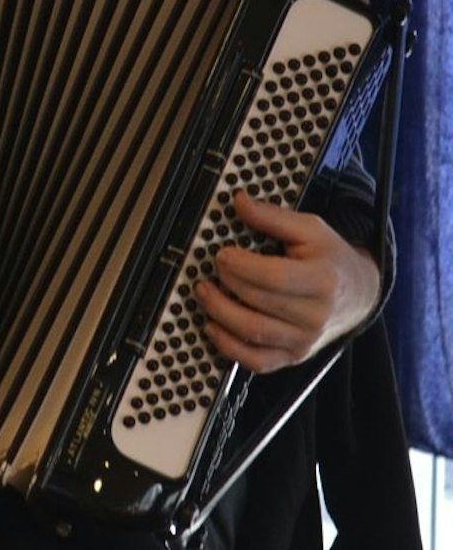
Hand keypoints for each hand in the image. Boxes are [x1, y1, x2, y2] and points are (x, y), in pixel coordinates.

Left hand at [196, 191, 380, 373]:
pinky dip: (229, 348)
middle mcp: (316, 316)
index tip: (222, 254)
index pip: (273, 278)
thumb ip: (273, 217)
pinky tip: (213, 327)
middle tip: (211, 268)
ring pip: (253, 332)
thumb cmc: (330, 259)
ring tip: (204, 292)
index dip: (241, 266)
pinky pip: (257, 362)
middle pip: (258, 302)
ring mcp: (305, 341)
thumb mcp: (310, 229)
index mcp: (323, 281)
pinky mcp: (294, 357)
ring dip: (219, 313)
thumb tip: (239, 201)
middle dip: (227, 283)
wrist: (359, 295)